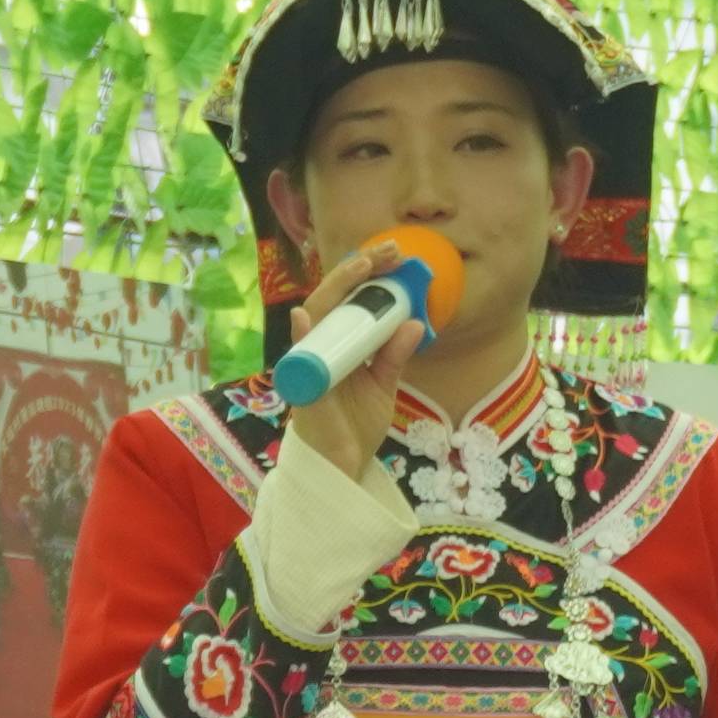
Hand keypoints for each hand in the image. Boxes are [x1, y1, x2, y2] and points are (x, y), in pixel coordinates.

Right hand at [284, 228, 437, 483]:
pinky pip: (301, 361)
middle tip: (388, 249)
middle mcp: (321, 347)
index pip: (350, 299)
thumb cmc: (356, 425)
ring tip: (360, 266)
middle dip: (357, 269)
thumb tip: (416, 322)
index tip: (396, 255)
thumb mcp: (384, 385)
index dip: (369, 274)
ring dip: (337, 289)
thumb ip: (395, 355)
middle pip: (333, 297)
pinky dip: (301, 337)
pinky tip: (304, 318)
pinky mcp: (306, 390)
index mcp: (340, 344)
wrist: (345, 468)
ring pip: (316, 317)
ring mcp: (310, 365)